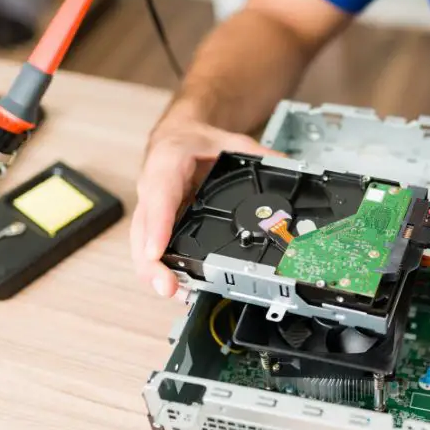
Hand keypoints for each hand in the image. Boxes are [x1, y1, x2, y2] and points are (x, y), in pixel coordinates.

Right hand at [132, 118, 283, 295]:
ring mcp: (151, 208)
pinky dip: (160, 268)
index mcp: (167, 163)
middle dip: (152, 262)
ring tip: (174, 293)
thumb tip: (288, 167)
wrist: (177, 136)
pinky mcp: (155, 223)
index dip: (157, 227)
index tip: (156, 252)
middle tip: (167, 286)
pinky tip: (176, 286)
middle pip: (143, 230)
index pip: (160, 196)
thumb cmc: (194, 141)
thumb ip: (258, 155)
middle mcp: (152, 189)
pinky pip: (150, 247)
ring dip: (154, 271)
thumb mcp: (229, 140)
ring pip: (142, 244)